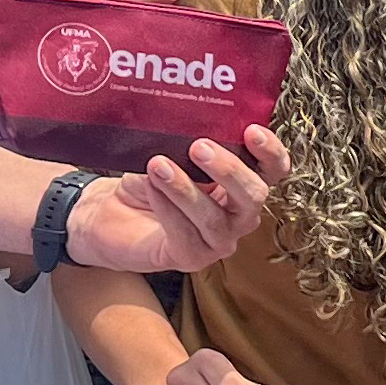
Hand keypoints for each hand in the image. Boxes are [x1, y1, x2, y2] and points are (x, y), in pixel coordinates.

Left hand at [65, 127, 287, 273]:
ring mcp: (218, 240)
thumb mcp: (172, 153)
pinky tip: (151, 186)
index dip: (270, 153)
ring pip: (215, 218)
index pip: (273, 170)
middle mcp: (239, 215)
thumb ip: (189, 144)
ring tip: (158, 164)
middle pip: (254, 196)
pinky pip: (185, 236)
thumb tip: (190, 125)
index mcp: (243, 184)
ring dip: (186, 189)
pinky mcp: (192, 259)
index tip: (251, 130)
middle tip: (198, 147)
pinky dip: (167, 208)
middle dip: (228, 170)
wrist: (113, 212)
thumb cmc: (151, 178)